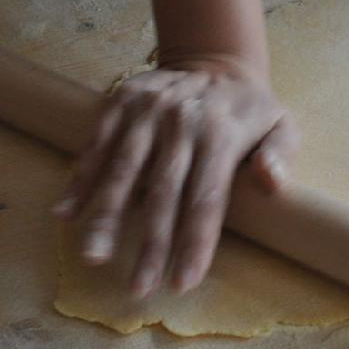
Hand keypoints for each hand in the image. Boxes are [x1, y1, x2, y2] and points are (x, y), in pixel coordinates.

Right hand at [53, 56, 297, 298]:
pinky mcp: (122, 102)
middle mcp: (182, 123)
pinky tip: (66, 213)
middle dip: (151, 244)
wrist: (215, 60)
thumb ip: (281, 153)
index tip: (182, 283)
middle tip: (138, 288)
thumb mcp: (282, 124)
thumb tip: (272, 180)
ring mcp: (148, 111)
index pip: (207, 198)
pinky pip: (98, 144)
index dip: (194, 242)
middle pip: (164, 193)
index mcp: (223, 135)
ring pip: (123, 169)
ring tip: (92, 255)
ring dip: (106, 215)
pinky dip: (81, 179)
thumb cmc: (250, 110)